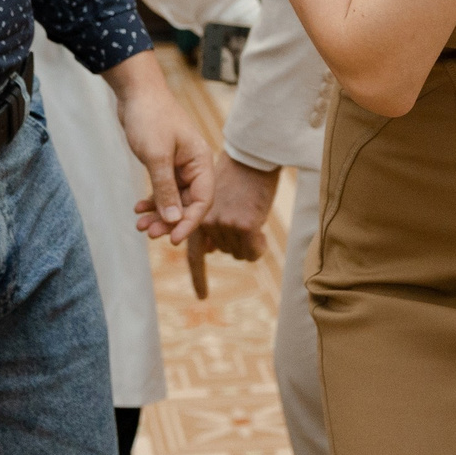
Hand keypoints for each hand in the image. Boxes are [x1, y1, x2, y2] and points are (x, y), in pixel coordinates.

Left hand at [106, 51, 213, 243]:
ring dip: (159, 213)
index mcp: (200, 161)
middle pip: (188, 202)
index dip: (190, 221)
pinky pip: (163, 189)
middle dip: (170, 220)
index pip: (203, 200)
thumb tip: (174, 220)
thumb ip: (166, 189)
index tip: (172, 239)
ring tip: (141, 226)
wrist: (136, 92)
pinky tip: (139, 210)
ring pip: (174, 198)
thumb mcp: (157, 156)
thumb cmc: (150, 117)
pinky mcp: (164, 162)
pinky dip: (152, 200)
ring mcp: (179, 164)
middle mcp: (193, 165)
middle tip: (150, 233)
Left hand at [184, 151, 278, 298]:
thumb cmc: (235, 176)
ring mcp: (224, 225)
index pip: (194, 253)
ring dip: (246, 241)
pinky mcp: (244, 225)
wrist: (252, 157)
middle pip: (221, 251)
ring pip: (237, 253)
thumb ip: (207, 224)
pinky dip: (258, 245)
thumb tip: (208, 251)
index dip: (199, 276)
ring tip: (249, 213)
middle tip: (241, 215)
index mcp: (197, 218)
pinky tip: (260, 230)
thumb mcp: (215, 200)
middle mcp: (207, 224)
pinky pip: (252, 252)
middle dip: (232, 240)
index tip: (202, 298)